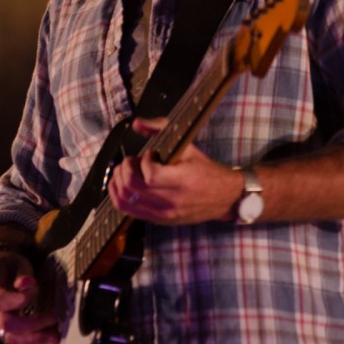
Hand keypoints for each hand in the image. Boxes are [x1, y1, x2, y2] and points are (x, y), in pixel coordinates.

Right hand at [0, 250, 59, 343]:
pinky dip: (29, 339)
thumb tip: (28, 284)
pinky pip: (12, 338)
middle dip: (33, 325)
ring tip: (54, 337)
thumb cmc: (6, 265)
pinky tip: (45, 337)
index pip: (1, 300)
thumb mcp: (16, 261)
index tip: (36, 289)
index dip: (20, 299)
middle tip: (54, 320)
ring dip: (33, 339)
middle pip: (7, 324)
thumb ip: (22, 273)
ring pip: (9, 336)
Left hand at [108, 117, 239, 224]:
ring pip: (125, 202)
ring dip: (118, 183)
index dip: (143, 160)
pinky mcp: (160, 220)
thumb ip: (161, 129)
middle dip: (124, 170)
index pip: (149, 175)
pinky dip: (120, 196)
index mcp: (182, 182)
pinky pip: (129, 212)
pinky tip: (125, 185)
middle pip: (132, 188)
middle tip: (131, 162)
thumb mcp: (188, 146)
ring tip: (126, 172)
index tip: (149, 154)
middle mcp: (171, 201)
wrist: (224, 197)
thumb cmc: (206, 171)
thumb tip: (137, 123)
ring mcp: (164, 214)